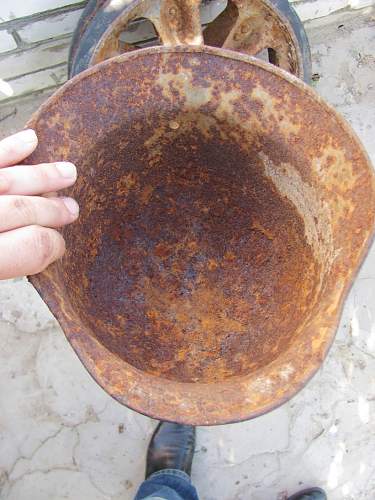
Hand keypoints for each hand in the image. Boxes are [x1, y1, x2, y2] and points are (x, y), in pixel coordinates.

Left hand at [0, 129, 78, 279]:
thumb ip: (12, 262)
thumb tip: (47, 248)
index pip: (32, 248)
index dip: (52, 247)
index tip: (60, 246)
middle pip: (24, 211)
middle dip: (54, 211)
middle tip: (71, 210)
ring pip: (10, 180)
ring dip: (44, 176)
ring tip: (69, 173)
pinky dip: (10, 148)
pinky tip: (30, 140)